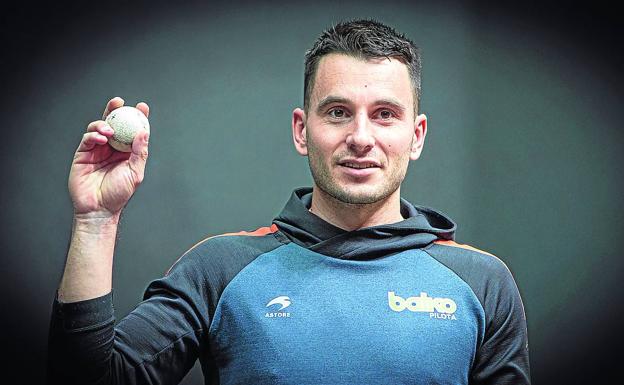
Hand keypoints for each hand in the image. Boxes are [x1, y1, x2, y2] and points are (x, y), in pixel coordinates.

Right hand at [68, 97, 149, 219]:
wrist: (99, 209)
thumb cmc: (118, 194)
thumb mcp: (135, 173)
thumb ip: (140, 152)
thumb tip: (144, 132)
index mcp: (127, 152)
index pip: (132, 130)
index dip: (136, 117)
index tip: (142, 107)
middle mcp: (112, 148)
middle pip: (113, 124)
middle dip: (115, 110)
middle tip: (118, 102)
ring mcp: (97, 150)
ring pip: (98, 128)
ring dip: (103, 125)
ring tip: (109, 131)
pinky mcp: (83, 154)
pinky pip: (87, 139)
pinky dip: (93, 136)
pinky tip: (100, 139)